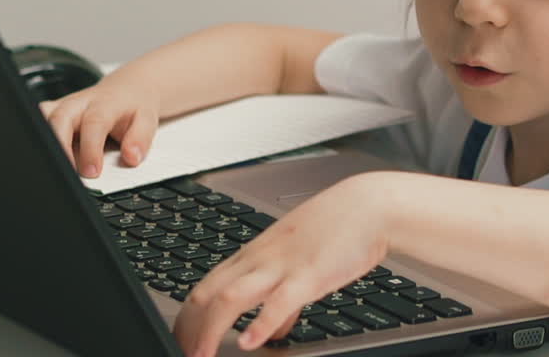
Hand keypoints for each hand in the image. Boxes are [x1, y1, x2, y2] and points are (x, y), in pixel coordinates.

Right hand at [38, 76, 160, 178]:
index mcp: (104, 103)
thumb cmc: (134, 107)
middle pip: (61, 118)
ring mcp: (64, 105)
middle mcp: (80, 102)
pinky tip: (44, 155)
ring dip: (44, 139)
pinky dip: (38, 135)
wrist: (127, 88)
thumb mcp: (147, 120)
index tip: (93, 172)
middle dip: (60, 147)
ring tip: (52, 166)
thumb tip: (131, 157)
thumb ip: (140, 139)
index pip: (94, 124)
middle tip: (68, 174)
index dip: (91, 149)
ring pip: (44, 116)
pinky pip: (38, 119)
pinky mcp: (54, 110)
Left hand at [172, 172, 394, 356]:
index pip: (205, 286)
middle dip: (188, 328)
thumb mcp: (297, 263)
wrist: (368, 207)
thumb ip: (279, 296)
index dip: (186, 317)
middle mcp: (260, 258)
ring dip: (210, 330)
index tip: (181, 340)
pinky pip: (279, 301)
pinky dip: (260, 324)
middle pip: (207, 293)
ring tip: (201, 356)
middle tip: (180, 353)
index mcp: (254, 255)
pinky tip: (248, 343)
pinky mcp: (309, 274)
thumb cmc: (335, 230)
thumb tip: (272, 329)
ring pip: (231, 296)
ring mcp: (282, 265)